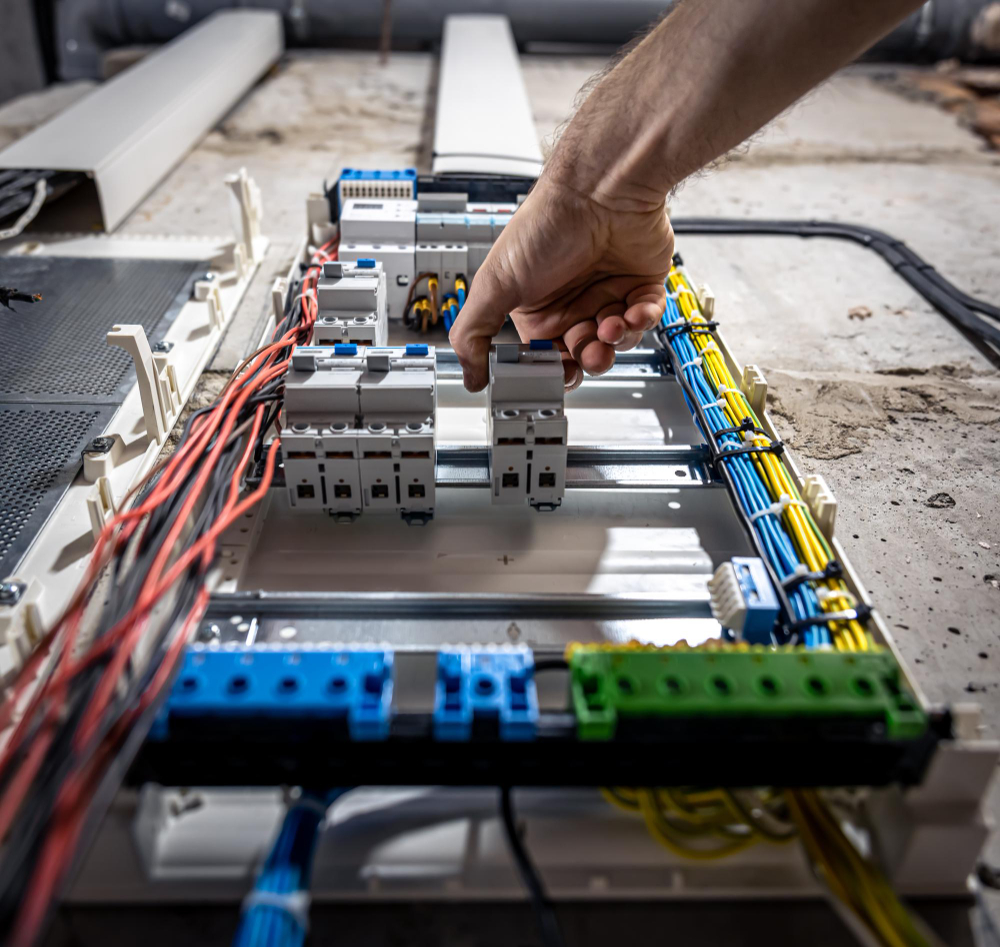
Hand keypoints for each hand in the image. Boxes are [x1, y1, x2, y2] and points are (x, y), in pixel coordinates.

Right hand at [449, 180, 672, 390]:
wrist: (599, 188)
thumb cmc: (547, 223)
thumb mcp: (494, 283)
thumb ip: (474, 332)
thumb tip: (469, 375)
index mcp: (536, 307)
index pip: (547, 356)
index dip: (555, 368)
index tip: (559, 371)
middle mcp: (572, 301)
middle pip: (585, 354)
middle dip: (590, 358)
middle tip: (590, 352)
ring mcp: (608, 293)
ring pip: (618, 341)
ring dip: (616, 340)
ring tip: (610, 325)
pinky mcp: (641, 285)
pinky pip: (647, 318)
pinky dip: (642, 321)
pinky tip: (633, 312)